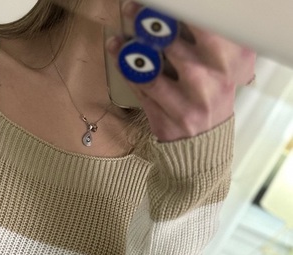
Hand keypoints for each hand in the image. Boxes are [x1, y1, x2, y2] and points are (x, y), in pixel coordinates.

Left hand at [108, 1, 255, 141]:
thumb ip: (210, 38)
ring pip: (157, 71)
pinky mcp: (170, 120)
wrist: (205, 141)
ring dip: (133, 51)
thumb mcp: (224, 64)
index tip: (166, 2)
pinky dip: (129, 71)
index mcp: (235, 60)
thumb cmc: (211, 93)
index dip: (185, 12)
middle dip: (152, 26)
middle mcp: (216, 82)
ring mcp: (191, 103)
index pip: (211, 27)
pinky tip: (119, 55)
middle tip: (133, 9)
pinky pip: (145, 91)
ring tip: (119, 37)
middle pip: (178, 47)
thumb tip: (180, 10)